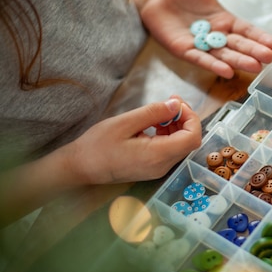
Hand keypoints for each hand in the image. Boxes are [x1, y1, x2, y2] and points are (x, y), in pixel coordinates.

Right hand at [64, 98, 201, 183]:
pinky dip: (168, 134)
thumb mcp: (125, 122)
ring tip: (159, 112)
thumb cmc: (97, 146)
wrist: (79, 168)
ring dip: (176, 126)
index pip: (192, 137)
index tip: (177, 103)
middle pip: (189, 141)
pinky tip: (154, 124)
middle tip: (170, 101)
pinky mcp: (152, 168)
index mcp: (158, 155)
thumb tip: (176, 105)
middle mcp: (162, 166)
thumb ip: (154, 112)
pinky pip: (169, 150)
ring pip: (180, 145)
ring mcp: (158, 169)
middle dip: (184, 119)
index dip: (191, 117)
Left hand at [139, 0, 271, 78]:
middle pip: (238, 46)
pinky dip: (213, 66)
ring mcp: (202, 45)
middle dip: (253, 52)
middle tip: (269, 59)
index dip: (259, 38)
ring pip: (223, 55)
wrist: (156, 0)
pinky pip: (201, 59)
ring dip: (239, 62)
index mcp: (225, 21)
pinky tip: (227, 72)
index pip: (246, 31)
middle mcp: (217, 36)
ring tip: (255, 67)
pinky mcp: (185, 51)